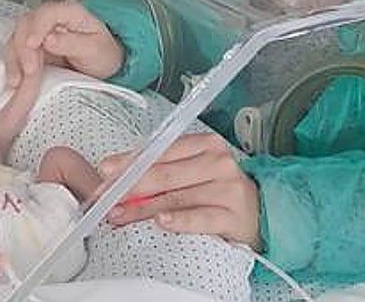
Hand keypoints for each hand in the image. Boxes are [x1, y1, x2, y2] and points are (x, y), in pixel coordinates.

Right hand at [4, 0, 123, 86]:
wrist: (102, 63)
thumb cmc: (103, 52)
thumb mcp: (95, 49)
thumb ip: (73, 43)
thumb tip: (49, 39)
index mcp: (68, 12)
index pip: (47, 13)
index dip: (36, 27)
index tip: (33, 45)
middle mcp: (49, 18)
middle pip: (26, 25)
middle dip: (23, 49)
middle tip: (29, 71)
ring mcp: (38, 32)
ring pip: (16, 39)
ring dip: (14, 60)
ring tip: (18, 81)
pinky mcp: (31, 47)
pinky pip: (16, 53)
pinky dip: (13, 67)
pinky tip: (15, 81)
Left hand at [97, 134, 259, 248]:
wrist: (259, 213)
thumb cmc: (216, 190)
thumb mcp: (191, 171)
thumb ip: (157, 171)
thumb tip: (115, 176)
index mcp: (204, 144)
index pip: (160, 151)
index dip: (129, 163)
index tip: (105, 174)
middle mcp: (217, 161)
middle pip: (164, 174)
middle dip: (129, 187)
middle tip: (105, 199)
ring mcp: (227, 188)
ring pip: (176, 197)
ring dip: (142, 209)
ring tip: (119, 215)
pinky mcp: (234, 216)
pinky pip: (201, 218)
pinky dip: (179, 220)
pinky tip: (162, 221)